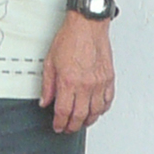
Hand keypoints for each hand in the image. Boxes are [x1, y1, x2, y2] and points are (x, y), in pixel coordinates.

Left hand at [40, 14, 113, 132]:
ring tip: (81, 123)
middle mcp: (85, 85)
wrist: (87, 25)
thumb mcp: (50, 62)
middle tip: (68, 128)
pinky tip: (97, 111)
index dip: (59, 123)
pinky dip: (102, 109)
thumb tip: (45, 101)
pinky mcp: (109, 78)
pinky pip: (108, 101)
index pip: (63, 111)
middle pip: (79, 116)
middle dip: (72, 126)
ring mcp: (99, 83)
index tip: (58, 126)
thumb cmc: (70, 38)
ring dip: (88, 121)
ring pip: (95, 112)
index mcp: (68, 81)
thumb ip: (48, 85)